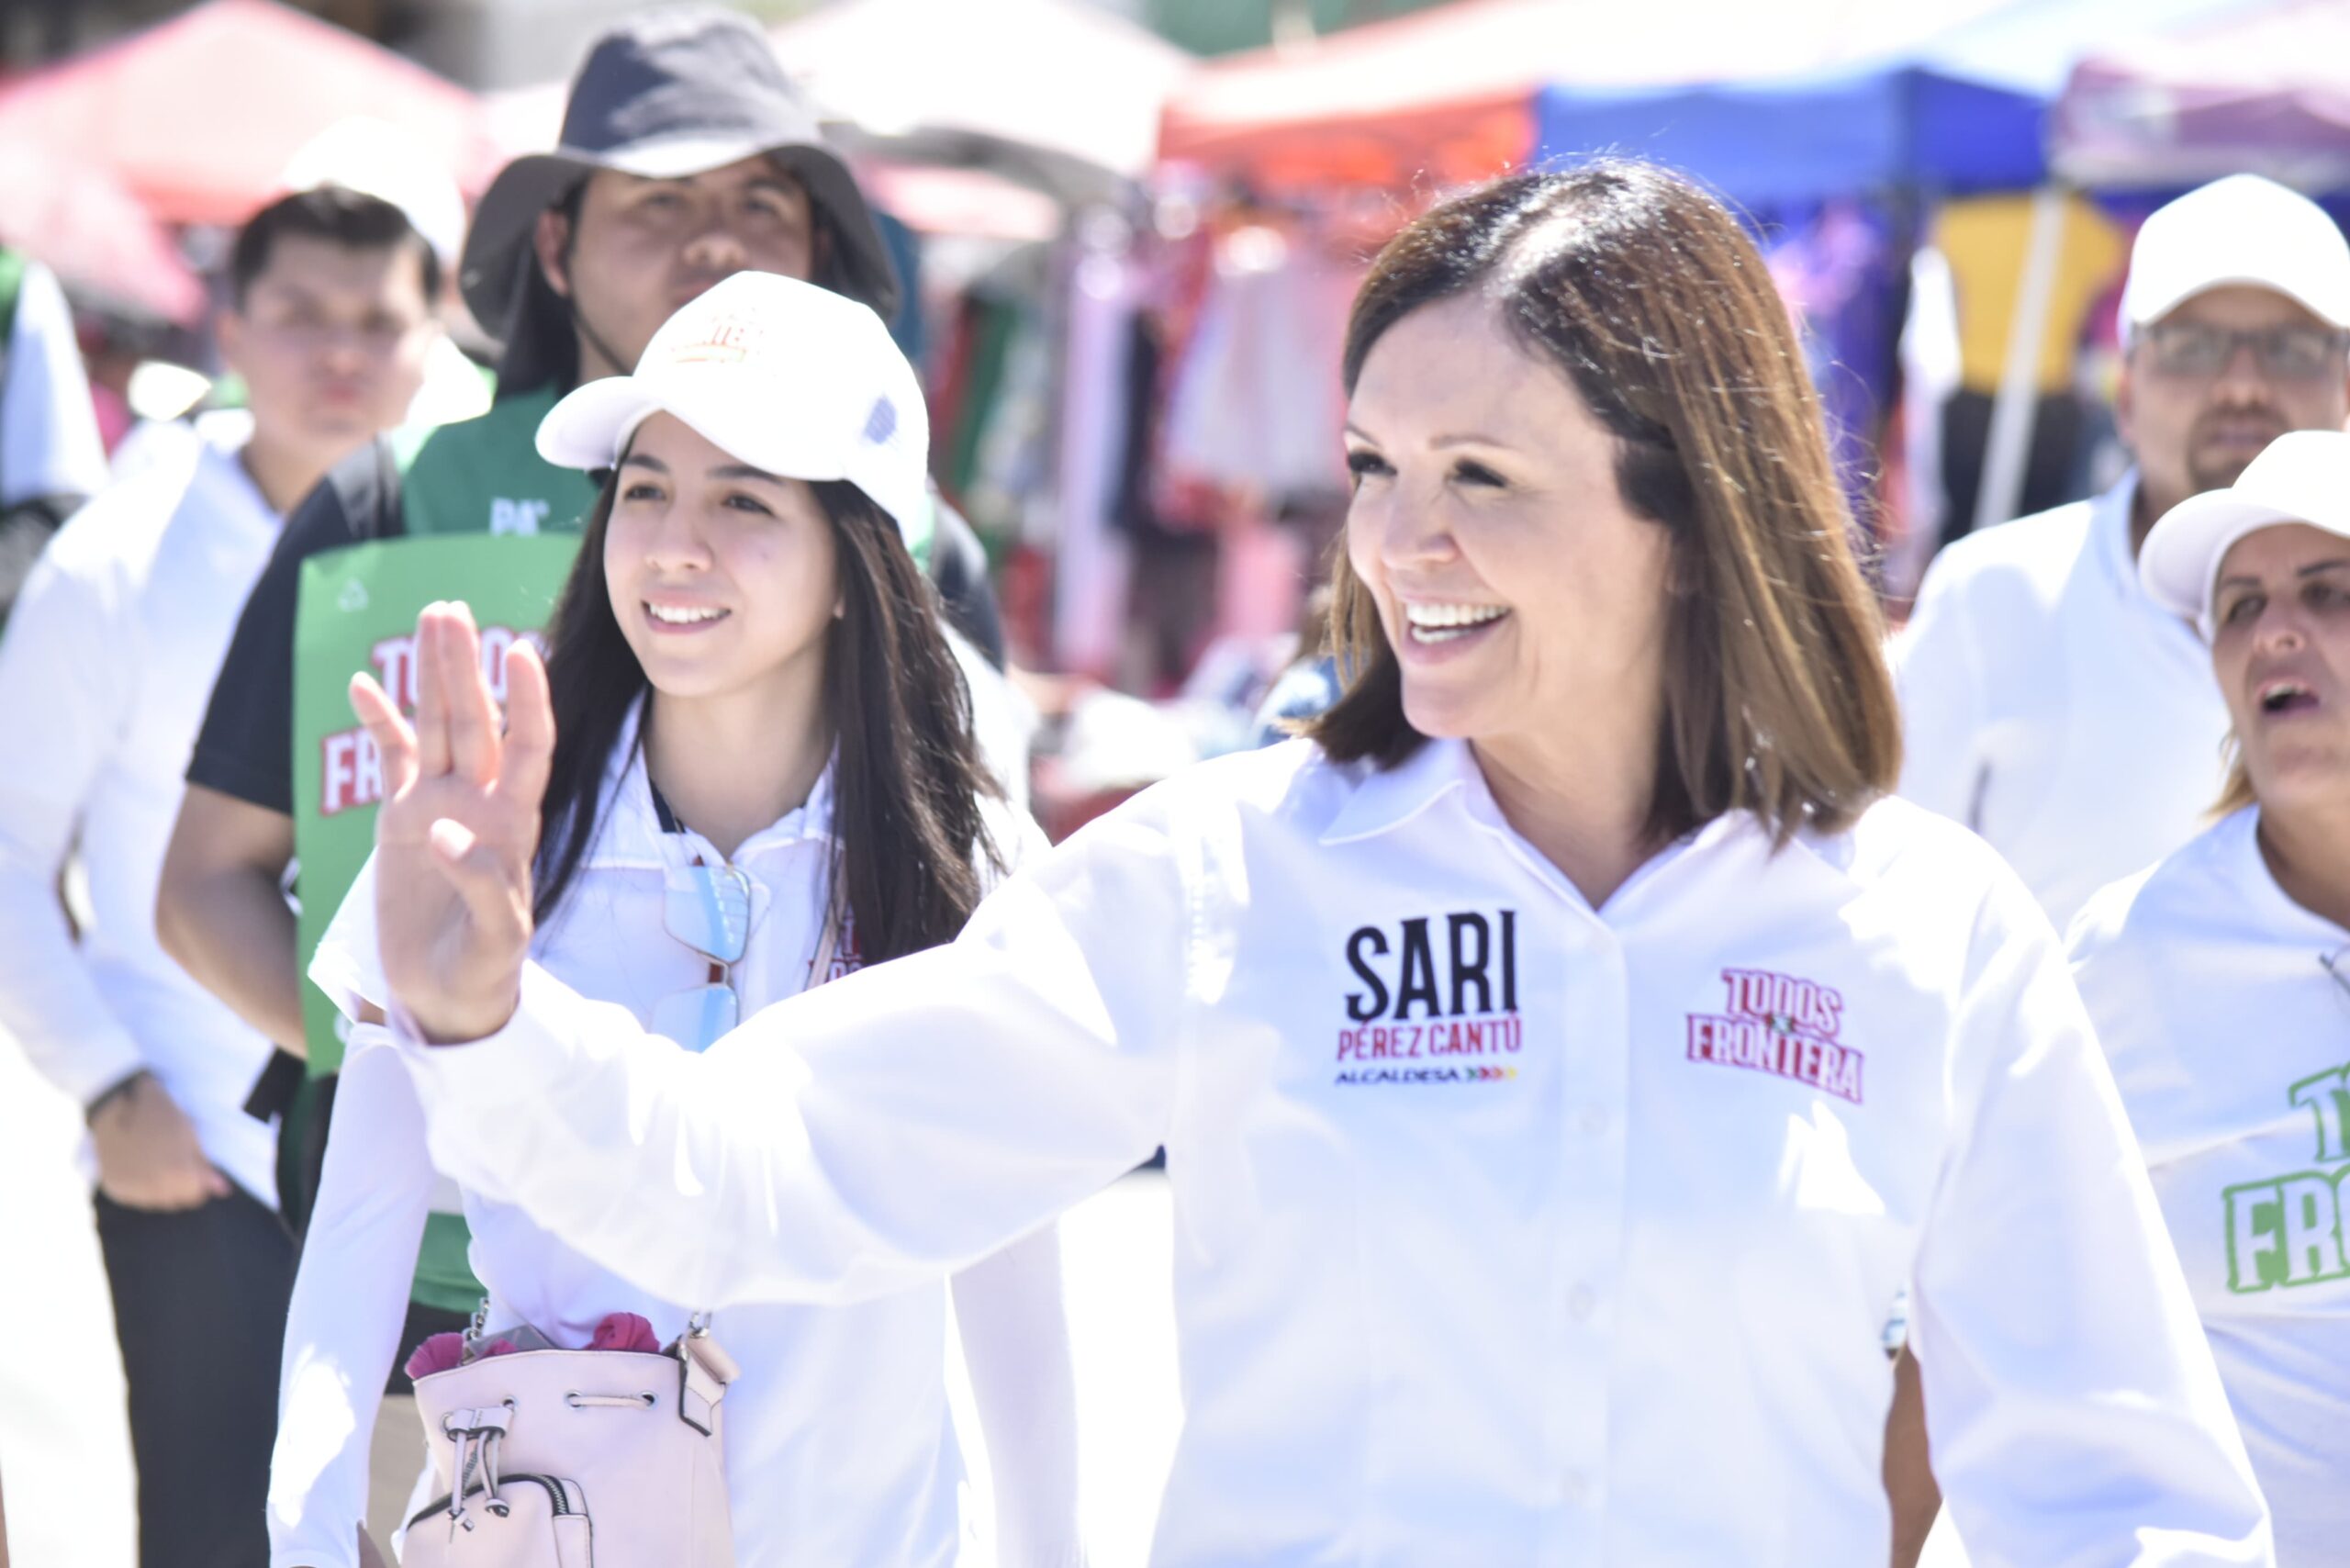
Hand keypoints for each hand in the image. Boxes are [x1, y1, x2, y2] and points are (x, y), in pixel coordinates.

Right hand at [90, 1075, 231, 1209]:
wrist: (118, 1105)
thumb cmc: (161, 1115)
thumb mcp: (190, 1136)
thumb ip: (204, 1167)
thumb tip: (223, 1191)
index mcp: (178, 1174)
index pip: (197, 1195)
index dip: (199, 1180)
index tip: (194, 1166)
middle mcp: (154, 1188)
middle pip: (177, 1201)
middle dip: (181, 1186)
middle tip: (175, 1162)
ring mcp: (132, 1190)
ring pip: (156, 1202)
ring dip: (161, 1189)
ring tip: (156, 1163)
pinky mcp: (115, 1189)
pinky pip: (135, 1198)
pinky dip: (140, 1188)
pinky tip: (139, 1167)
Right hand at [350, 601, 551, 1044]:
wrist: (451, 995)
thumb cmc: (486, 969)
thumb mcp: (497, 938)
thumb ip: (481, 884)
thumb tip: (443, 833)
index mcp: (514, 823)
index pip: (531, 746)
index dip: (529, 701)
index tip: (522, 652)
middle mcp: (480, 802)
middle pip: (475, 719)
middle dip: (465, 665)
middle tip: (451, 610)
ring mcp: (439, 804)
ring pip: (436, 726)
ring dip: (431, 675)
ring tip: (428, 618)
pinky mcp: (401, 820)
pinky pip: (391, 759)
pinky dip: (378, 723)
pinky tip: (361, 683)